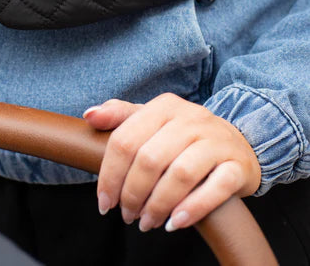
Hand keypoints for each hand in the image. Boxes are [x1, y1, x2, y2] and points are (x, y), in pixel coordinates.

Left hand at [83, 93, 260, 232]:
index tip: (104, 203)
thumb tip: (89, 115)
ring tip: (147, 222)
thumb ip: (120, 116)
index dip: (109, 175)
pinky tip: (175, 223)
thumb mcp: (153, 120)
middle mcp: (191, 118)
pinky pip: (215, 188)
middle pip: (150, 159)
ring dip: (158, 205)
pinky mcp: (238, 165)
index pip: (126, 139)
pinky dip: (192, 209)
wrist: (239, 143)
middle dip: (132, 194)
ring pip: (180, 174)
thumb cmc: (185, 136)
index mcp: (165, 106)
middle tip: (127, 215)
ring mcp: (217, 141)